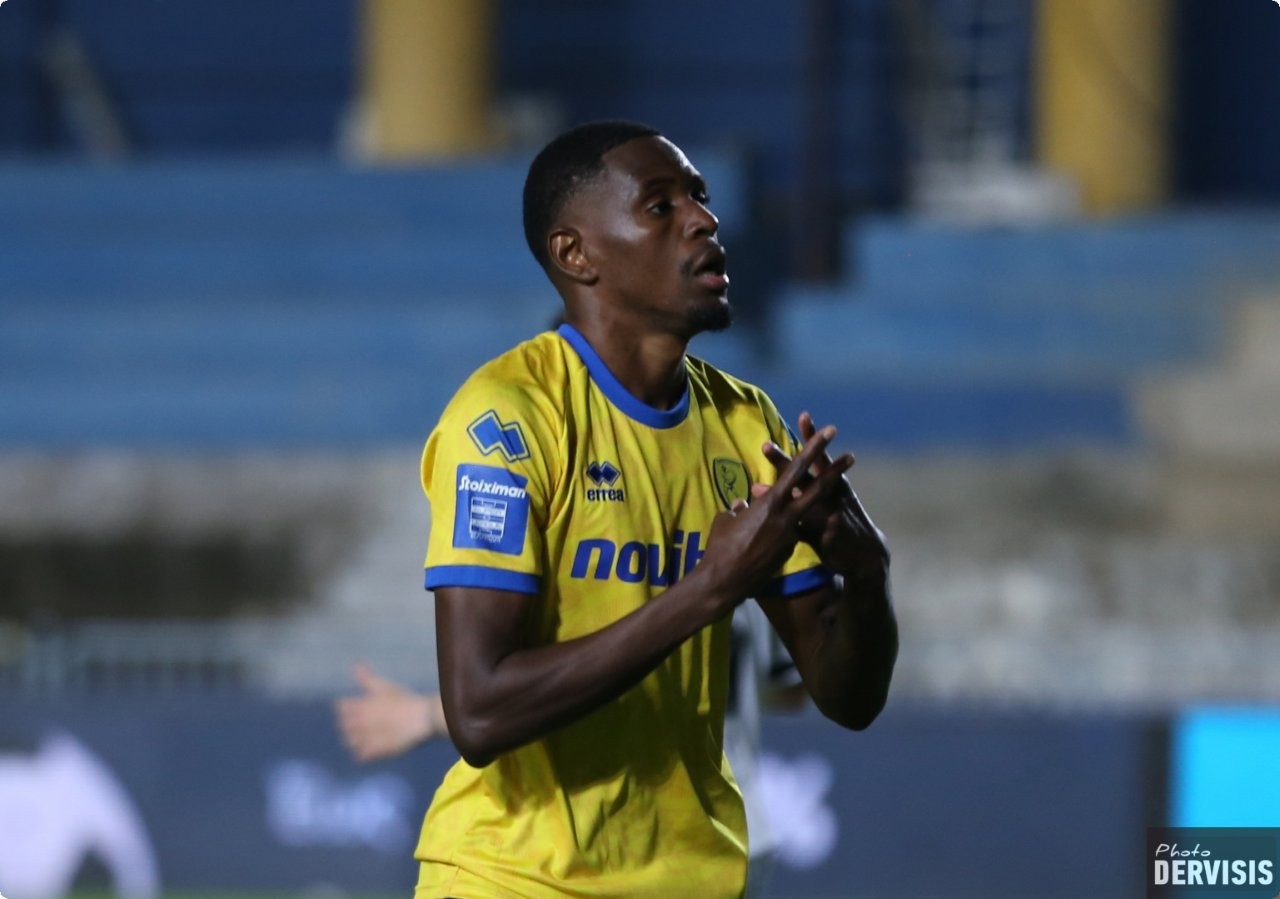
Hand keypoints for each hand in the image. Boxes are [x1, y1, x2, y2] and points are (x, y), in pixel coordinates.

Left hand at [334, 663, 444, 762]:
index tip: (349, 706)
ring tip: (360, 736)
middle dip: (346, 723)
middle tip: (355, 721)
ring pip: (349, 741)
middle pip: (343, 726)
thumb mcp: (384, 686)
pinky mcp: (375, 751)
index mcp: (360, 706)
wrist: (420, 718)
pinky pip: (360, 755)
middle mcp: (359, 723)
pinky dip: (361, 752)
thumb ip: (367, 678)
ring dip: (352, 738)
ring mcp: (366, 738)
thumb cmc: (402, 699)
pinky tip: (367, 749)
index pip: (340, 707)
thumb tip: (355, 666)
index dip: (344, 707)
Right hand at [700, 423, 852, 603]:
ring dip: (821, 502)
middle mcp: (786, 516)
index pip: (795, 470)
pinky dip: (788, 529)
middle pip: (818, 489)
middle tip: (851, 455)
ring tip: (833, 492)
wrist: (725, 582)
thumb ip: (740, 508)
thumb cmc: (720, 546)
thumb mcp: (728, 519)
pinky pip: (792, 533)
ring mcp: (791, 535)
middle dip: (835, 471)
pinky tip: (774, 536)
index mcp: (770, 503)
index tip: (827, 433)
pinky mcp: (790, 551)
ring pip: (808, 512)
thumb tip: (743, 504)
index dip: (812, 449)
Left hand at [751, 412, 887, 578]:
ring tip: (754, 488)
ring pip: (801, 501)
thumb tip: (762, 487)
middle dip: (784, 461)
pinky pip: (803, 530)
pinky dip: (786, 527)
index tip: (803, 415)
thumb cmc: (842, 524)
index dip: (812, 437)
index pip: (819, 456)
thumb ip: (802, 492)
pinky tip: (770, 526)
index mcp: (834, 484)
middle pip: (805, 474)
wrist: (866, 555)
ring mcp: (831, 514)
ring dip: (777, 495)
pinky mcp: (827, 536)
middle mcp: (833, 494)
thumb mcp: (829, 503)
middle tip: (765, 445)